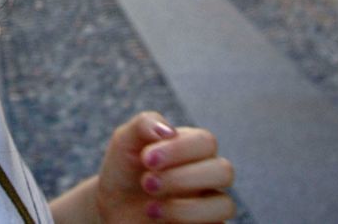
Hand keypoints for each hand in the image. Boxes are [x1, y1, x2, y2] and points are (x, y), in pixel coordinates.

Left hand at [93, 112, 234, 222]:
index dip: (179, 149)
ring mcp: (208, 206)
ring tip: (150, 209)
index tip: (146, 159)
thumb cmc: (125, 171)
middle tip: (147, 183)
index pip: (205, 142)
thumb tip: (170, 131)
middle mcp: (207, 176)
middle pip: (224, 171)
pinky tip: (159, 219)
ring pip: (225, 205)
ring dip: (186, 207)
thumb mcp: (125, 141)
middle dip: (183, 178)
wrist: (113, 209)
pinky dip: (186, 222)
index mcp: (193, 148)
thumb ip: (145, 124)